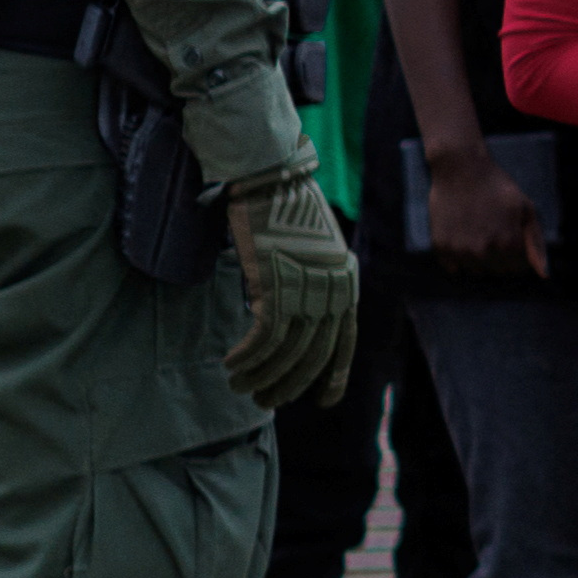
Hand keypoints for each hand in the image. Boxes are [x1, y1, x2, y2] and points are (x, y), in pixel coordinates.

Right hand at [222, 170, 363, 408]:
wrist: (272, 176)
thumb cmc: (285, 209)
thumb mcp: (311, 250)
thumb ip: (311, 284)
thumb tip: (294, 319)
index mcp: (346, 285)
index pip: (345, 344)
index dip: (334, 377)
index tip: (322, 401)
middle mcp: (333, 292)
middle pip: (314, 357)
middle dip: (288, 385)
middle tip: (264, 400)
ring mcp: (307, 290)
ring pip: (287, 354)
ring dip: (260, 375)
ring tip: (239, 385)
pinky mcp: (277, 286)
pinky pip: (264, 339)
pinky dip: (247, 357)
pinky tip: (231, 364)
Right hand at [421, 136, 549, 277]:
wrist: (460, 168)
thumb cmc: (498, 188)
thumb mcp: (526, 210)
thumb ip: (536, 244)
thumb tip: (543, 275)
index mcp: (508, 245)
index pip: (518, 267)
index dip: (517, 251)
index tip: (511, 233)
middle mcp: (484, 252)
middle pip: (498, 271)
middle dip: (500, 255)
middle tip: (493, 229)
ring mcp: (460, 251)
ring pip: (476, 271)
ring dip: (480, 258)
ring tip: (478, 231)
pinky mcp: (441, 247)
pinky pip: (454, 267)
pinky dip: (459, 256)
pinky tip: (462, 234)